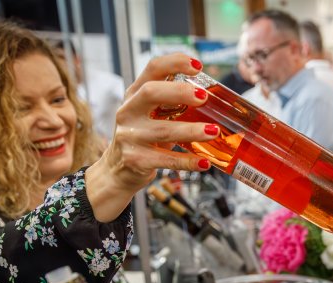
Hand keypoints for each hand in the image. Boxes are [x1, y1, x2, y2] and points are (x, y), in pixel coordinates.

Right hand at [85, 54, 218, 221]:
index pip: (152, 69)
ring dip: (192, 130)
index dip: (175, 62)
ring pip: (163, 130)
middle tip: (203, 96)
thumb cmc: (143, 136)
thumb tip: (209, 94)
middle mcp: (128, 111)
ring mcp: (129, 135)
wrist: (117, 170)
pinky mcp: (135, 160)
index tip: (198, 66)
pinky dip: (187, 161)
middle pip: (151, 92)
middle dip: (179, 92)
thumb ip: (170, 102)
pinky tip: (203, 162)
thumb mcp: (149, 113)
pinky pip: (166, 160)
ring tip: (214, 131)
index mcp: (135, 94)